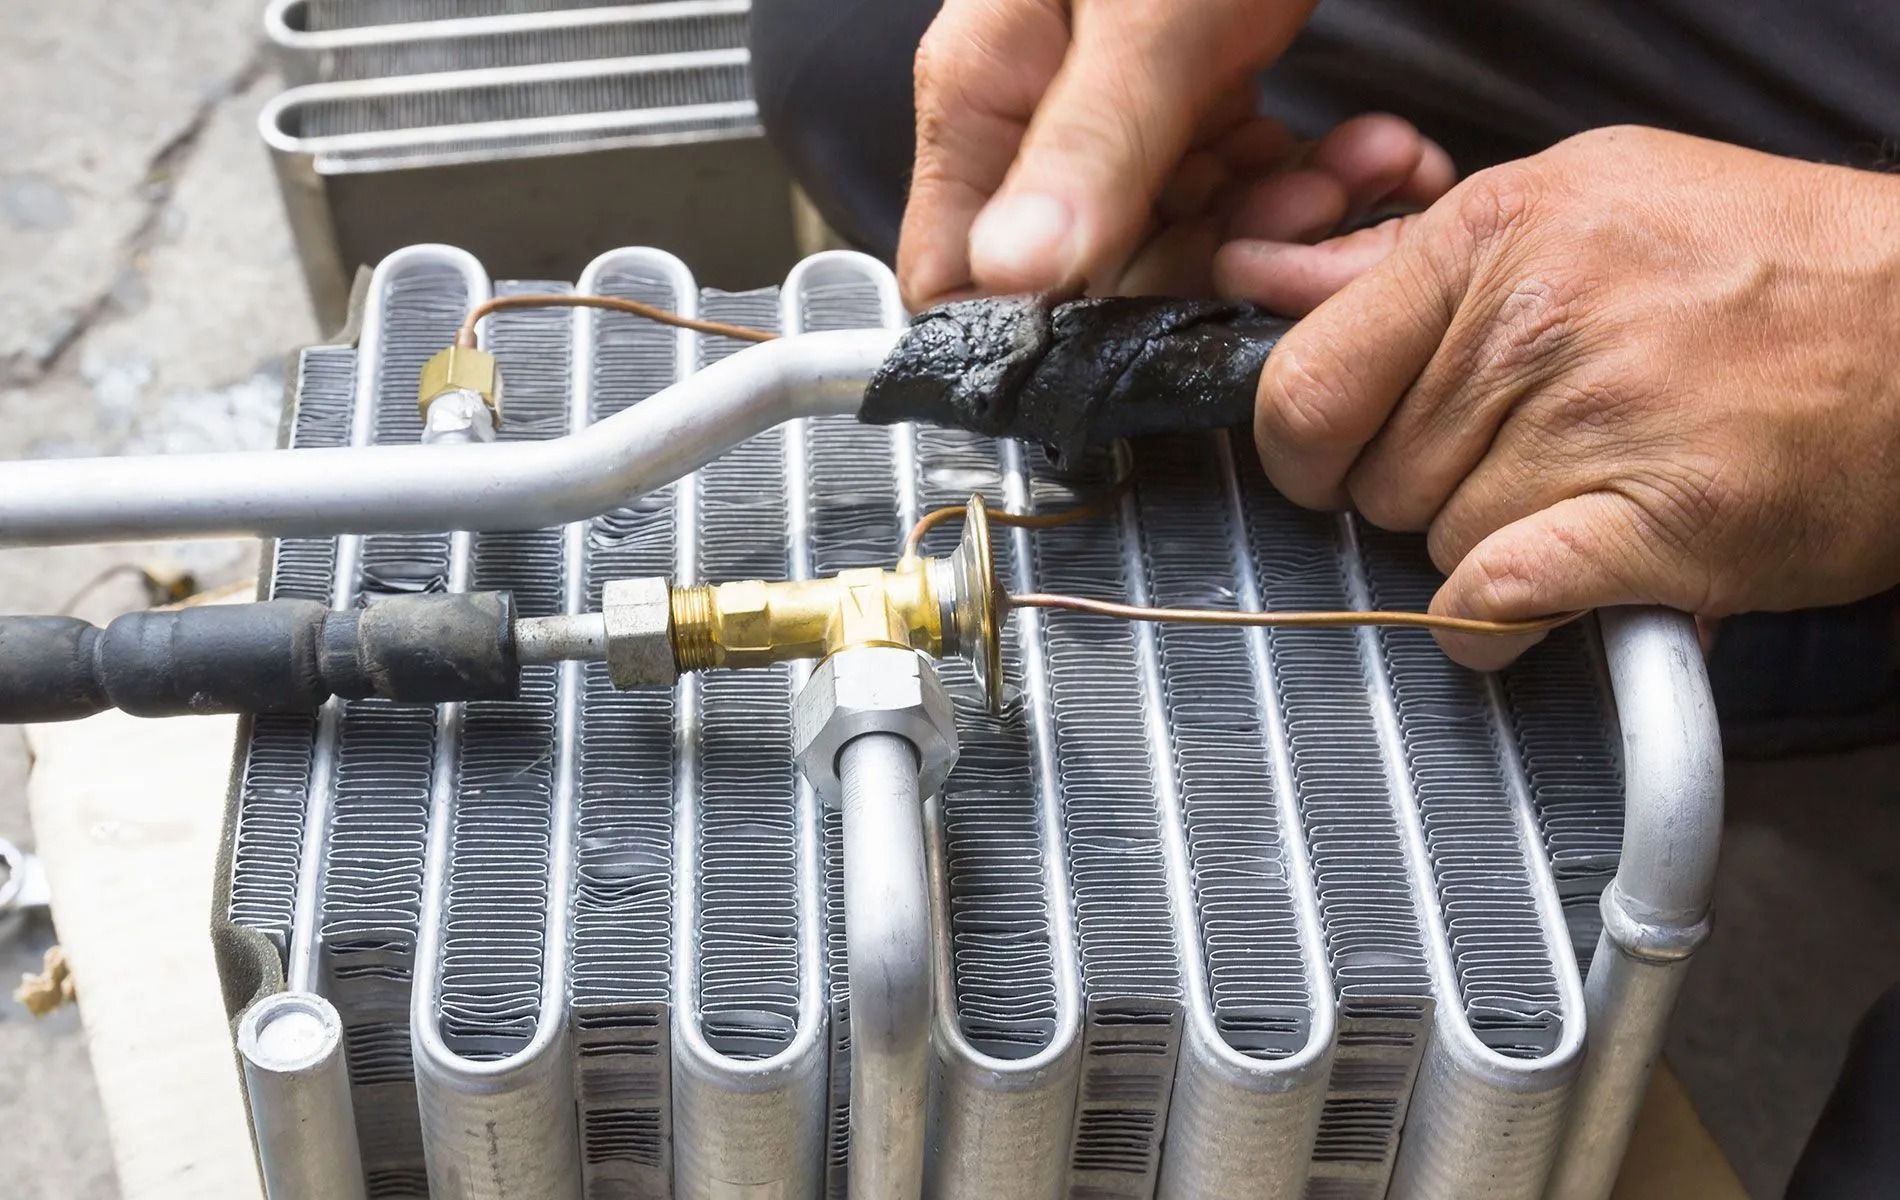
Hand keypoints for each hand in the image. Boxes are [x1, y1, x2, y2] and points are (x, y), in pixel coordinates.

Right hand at [897, 0, 1452, 305]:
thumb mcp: (1149, 13)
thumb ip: (1089, 142)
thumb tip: (1018, 276)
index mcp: (982, 89)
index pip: (956, 273)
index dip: (1038, 330)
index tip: (1138, 340)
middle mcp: (1039, 115)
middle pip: (1089, 270)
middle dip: (1201, 264)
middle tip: (1295, 222)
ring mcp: (1118, 112)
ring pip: (1179, 236)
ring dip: (1275, 223)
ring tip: (1353, 177)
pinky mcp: (1193, 99)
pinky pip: (1235, 186)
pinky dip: (1303, 184)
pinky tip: (1364, 156)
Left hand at [1241, 126, 1899, 667]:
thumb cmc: (1758, 264)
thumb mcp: (1578, 202)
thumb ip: (1406, 259)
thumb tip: (1265, 280)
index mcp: (1498, 234)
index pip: (1305, 381)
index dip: (1304, 443)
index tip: (1330, 459)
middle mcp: (1536, 321)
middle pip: (1374, 476)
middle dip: (1420, 487)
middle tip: (1509, 459)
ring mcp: (1595, 423)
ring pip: (1436, 542)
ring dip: (1481, 544)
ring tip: (1574, 493)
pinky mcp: (1653, 527)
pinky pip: (1492, 604)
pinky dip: (1492, 623)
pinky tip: (1528, 597)